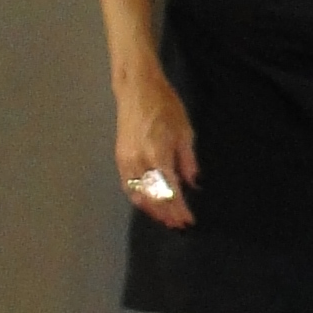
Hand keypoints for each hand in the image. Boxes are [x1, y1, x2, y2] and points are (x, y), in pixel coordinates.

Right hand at [115, 69, 197, 228]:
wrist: (137, 89)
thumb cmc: (165, 106)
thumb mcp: (184, 131)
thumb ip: (187, 160)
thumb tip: (192, 183)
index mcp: (158, 155)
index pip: (169, 191)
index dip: (179, 208)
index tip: (188, 220)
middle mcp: (140, 162)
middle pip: (153, 197)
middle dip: (166, 213)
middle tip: (178, 224)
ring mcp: (127, 161)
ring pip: (138, 194)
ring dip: (152, 209)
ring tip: (165, 218)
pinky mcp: (120, 158)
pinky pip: (127, 185)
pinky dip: (138, 197)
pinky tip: (147, 204)